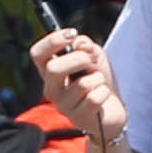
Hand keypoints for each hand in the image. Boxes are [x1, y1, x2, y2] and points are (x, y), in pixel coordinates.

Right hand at [29, 24, 126, 144]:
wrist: (114, 109)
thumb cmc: (98, 80)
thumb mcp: (94, 56)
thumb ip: (85, 45)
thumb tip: (80, 44)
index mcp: (50, 71)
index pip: (37, 54)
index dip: (52, 41)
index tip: (72, 34)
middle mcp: (52, 89)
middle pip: (53, 69)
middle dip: (78, 59)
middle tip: (91, 60)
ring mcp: (64, 106)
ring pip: (81, 85)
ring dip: (97, 77)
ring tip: (100, 82)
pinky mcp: (79, 119)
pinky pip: (94, 99)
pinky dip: (104, 92)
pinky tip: (103, 96)